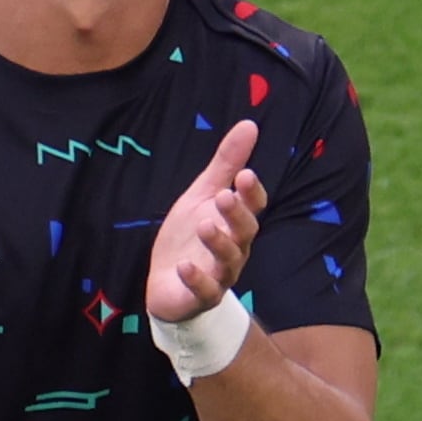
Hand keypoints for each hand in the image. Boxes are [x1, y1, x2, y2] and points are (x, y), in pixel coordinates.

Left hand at [147, 120, 266, 321]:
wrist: (168, 284)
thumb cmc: (189, 236)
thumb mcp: (202, 195)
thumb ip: (225, 164)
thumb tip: (249, 124)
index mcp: (236, 223)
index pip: (252, 206)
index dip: (250, 193)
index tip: (244, 175)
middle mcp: (235, 249)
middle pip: (245, 233)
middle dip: (237, 215)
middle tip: (224, 196)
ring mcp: (219, 274)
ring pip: (228, 261)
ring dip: (218, 243)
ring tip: (204, 225)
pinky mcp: (200, 296)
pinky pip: (205, 290)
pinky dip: (197, 278)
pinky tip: (185, 266)